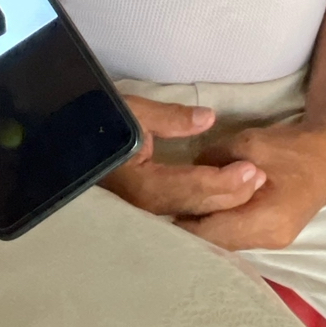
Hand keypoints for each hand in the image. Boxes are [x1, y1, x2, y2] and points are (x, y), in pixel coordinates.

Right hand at [103, 97, 266, 217]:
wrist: (64, 141)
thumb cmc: (97, 122)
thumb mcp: (132, 111)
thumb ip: (171, 118)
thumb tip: (207, 119)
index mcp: (137, 184)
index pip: (189, 187)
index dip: (223, 181)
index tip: (252, 171)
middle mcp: (139, 208)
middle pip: (193, 208)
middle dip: (229, 195)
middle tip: (261, 179)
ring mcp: (139, 215)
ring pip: (188, 215)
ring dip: (221, 203)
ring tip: (251, 187)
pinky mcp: (142, 212)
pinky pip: (179, 215)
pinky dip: (204, 208)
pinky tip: (226, 201)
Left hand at [177, 123, 325, 250]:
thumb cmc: (290, 146)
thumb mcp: (246, 143)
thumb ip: (212, 161)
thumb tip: (188, 175)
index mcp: (267, 218)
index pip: (211, 232)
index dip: (182, 221)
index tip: (159, 208)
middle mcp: (271, 239)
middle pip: (217, 242)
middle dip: (190, 226)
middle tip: (164, 209)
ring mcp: (275, 242)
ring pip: (226, 242)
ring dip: (205, 228)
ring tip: (181, 209)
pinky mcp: (274, 237)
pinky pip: (237, 237)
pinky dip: (220, 225)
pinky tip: (205, 209)